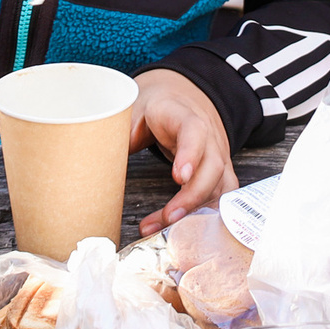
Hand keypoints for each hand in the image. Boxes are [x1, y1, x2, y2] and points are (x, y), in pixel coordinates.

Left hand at [129, 69, 235, 236]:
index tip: (179, 177)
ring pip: (220, 185)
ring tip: (168, 230)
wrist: (181, 96)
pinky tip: (192, 232)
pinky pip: (222, 196)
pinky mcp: (220, 172)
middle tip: (169, 217)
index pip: (194, 131)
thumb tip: (107, 162)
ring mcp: (218, 155)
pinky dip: (211, 215)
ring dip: (197, 212)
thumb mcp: (135, 109)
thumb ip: (123, 134)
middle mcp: (209, 136)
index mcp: (184, 115)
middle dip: (192, 196)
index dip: (190, 154)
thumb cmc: (156, 107)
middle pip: (212, 166)